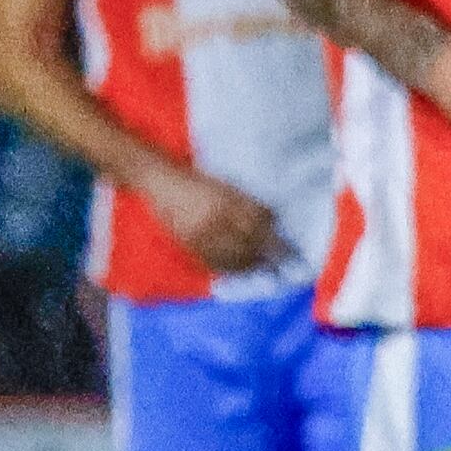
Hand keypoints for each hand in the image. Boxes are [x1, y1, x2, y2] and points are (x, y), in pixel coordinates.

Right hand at [140, 167, 288, 279]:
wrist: (160, 181)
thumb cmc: (197, 181)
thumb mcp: (227, 187)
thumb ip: (247, 204)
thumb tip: (272, 223)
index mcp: (228, 200)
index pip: (259, 225)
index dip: (276, 240)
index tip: (291, 250)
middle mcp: (215, 218)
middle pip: (248, 244)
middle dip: (266, 255)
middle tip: (280, 264)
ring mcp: (200, 233)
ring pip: (232, 256)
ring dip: (250, 265)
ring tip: (261, 267)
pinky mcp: (187, 243)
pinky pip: (212, 261)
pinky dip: (228, 267)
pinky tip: (238, 269)